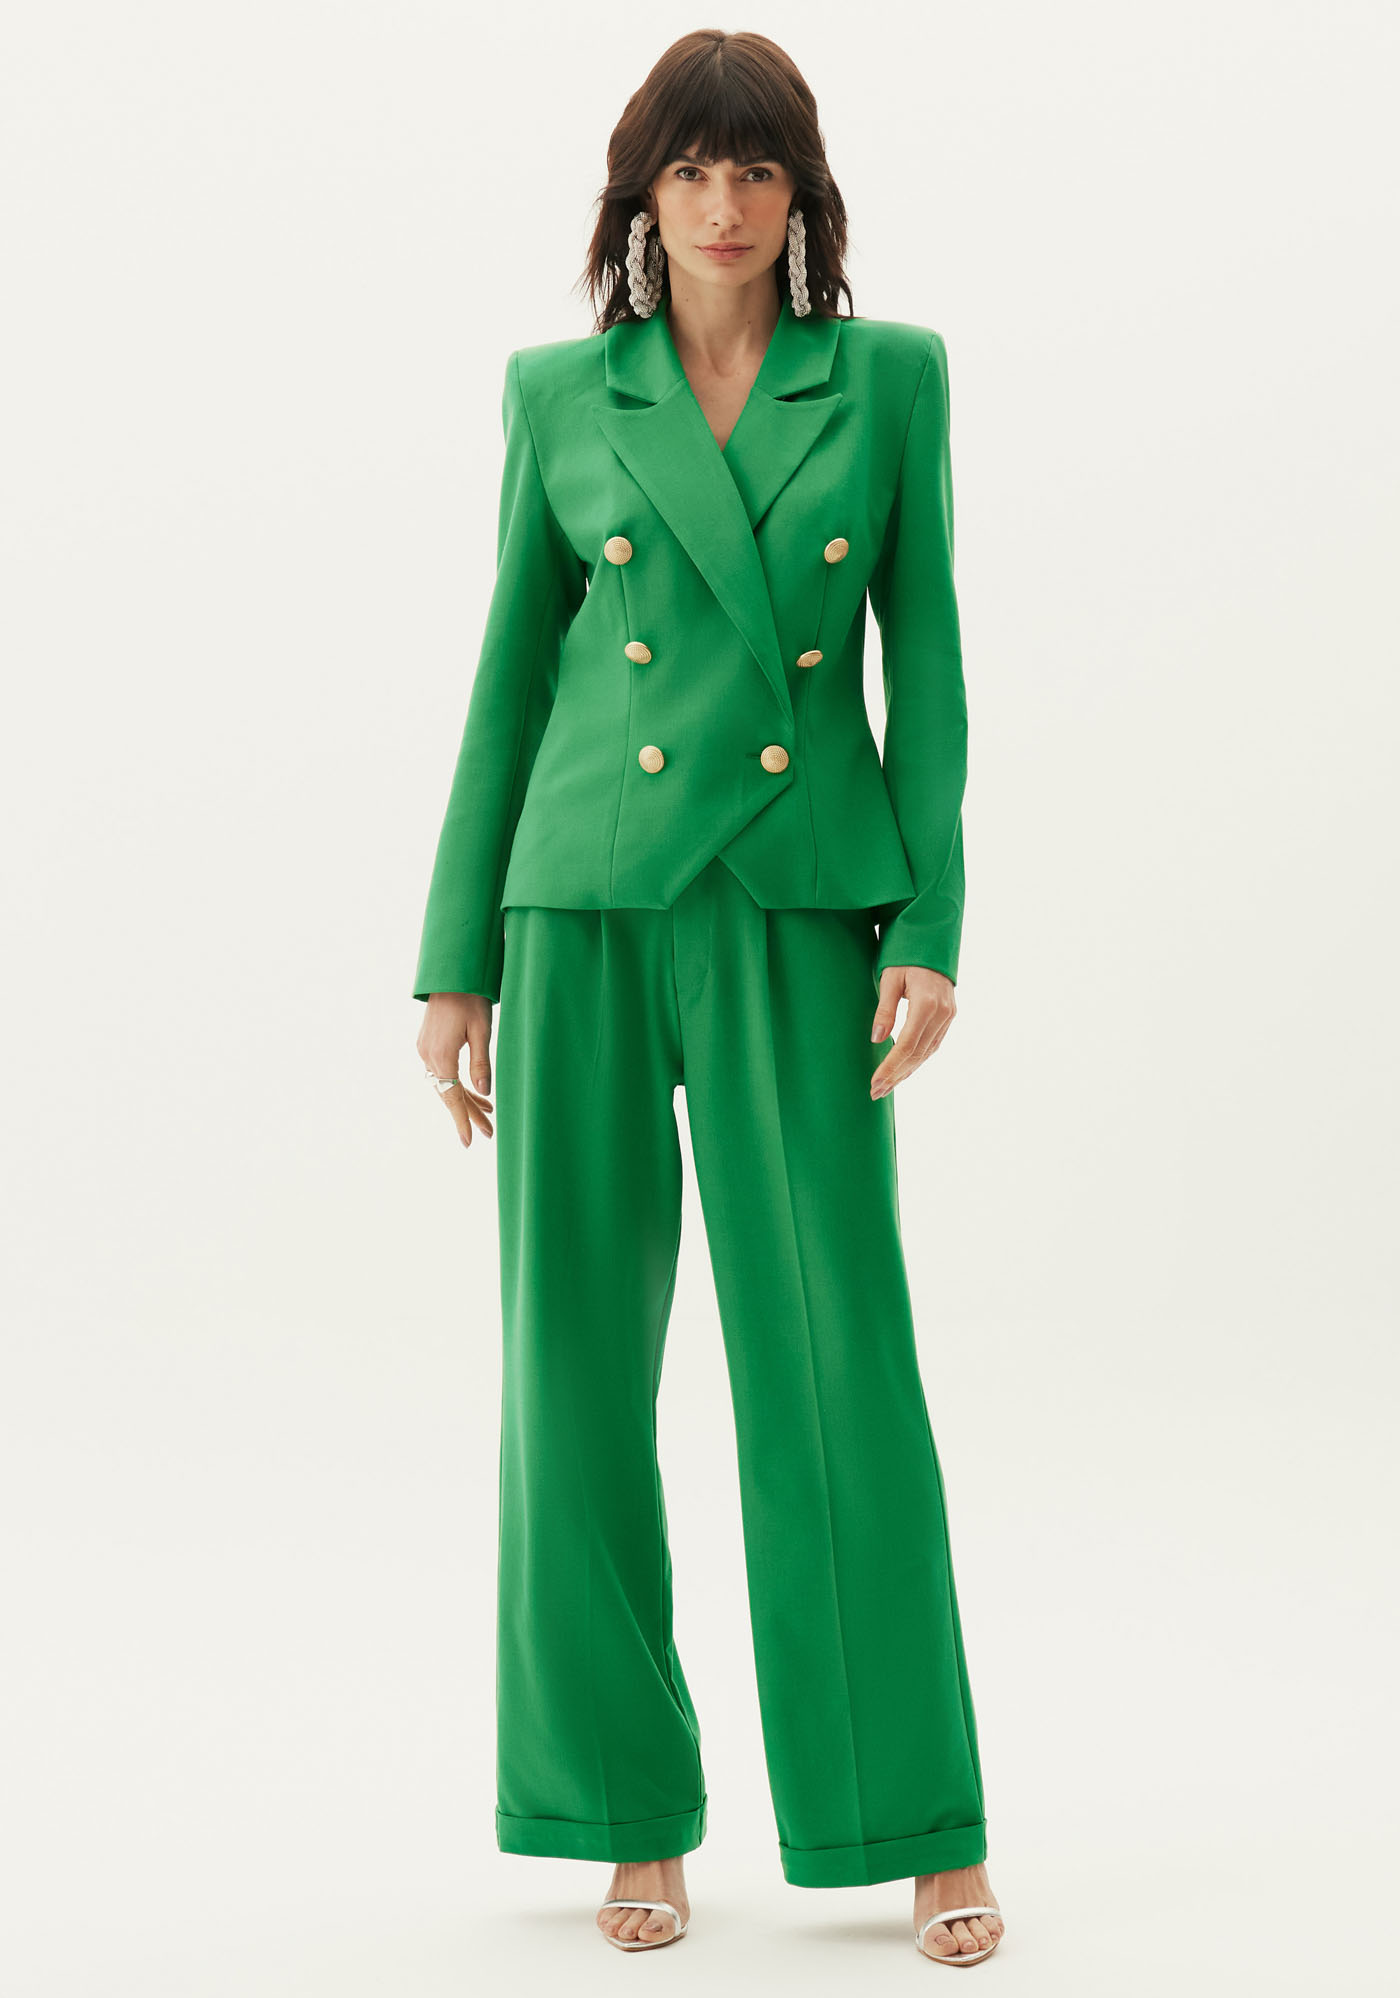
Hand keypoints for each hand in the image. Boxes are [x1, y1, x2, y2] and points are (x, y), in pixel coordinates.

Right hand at [416, 992, 496, 1146]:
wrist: (450, 974)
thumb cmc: (470, 998)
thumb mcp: (482, 1030)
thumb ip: (481, 1063)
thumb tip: (484, 1091)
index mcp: (441, 1055)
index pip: (452, 1096)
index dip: (462, 1120)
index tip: (469, 1141)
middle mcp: (428, 1055)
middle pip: (448, 1093)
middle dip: (468, 1113)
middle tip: (488, 1132)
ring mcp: (425, 1049)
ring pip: (446, 1083)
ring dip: (465, 1099)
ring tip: (488, 1114)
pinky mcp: (428, 1043)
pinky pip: (443, 1072)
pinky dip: (459, 1084)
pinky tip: (475, 1092)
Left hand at [869, 966, 955, 1097]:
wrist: (932, 941)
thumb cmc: (906, 955)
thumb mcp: (890, 978)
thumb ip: (884, 1010)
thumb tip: (877, 1039)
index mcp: (927, 1003)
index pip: (906, 1045)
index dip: (890, 1067)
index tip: (875, 1082)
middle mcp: (942, 1013)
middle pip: (917, 1054)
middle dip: (896, 1075)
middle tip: (876, 1092)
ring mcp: (948, 1016)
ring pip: (927, 1053)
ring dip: (906, 1071)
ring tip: (886, 1086)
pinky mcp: (949, 1017)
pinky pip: (932, 1044)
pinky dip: (917, 1059)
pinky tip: (903, 1069)